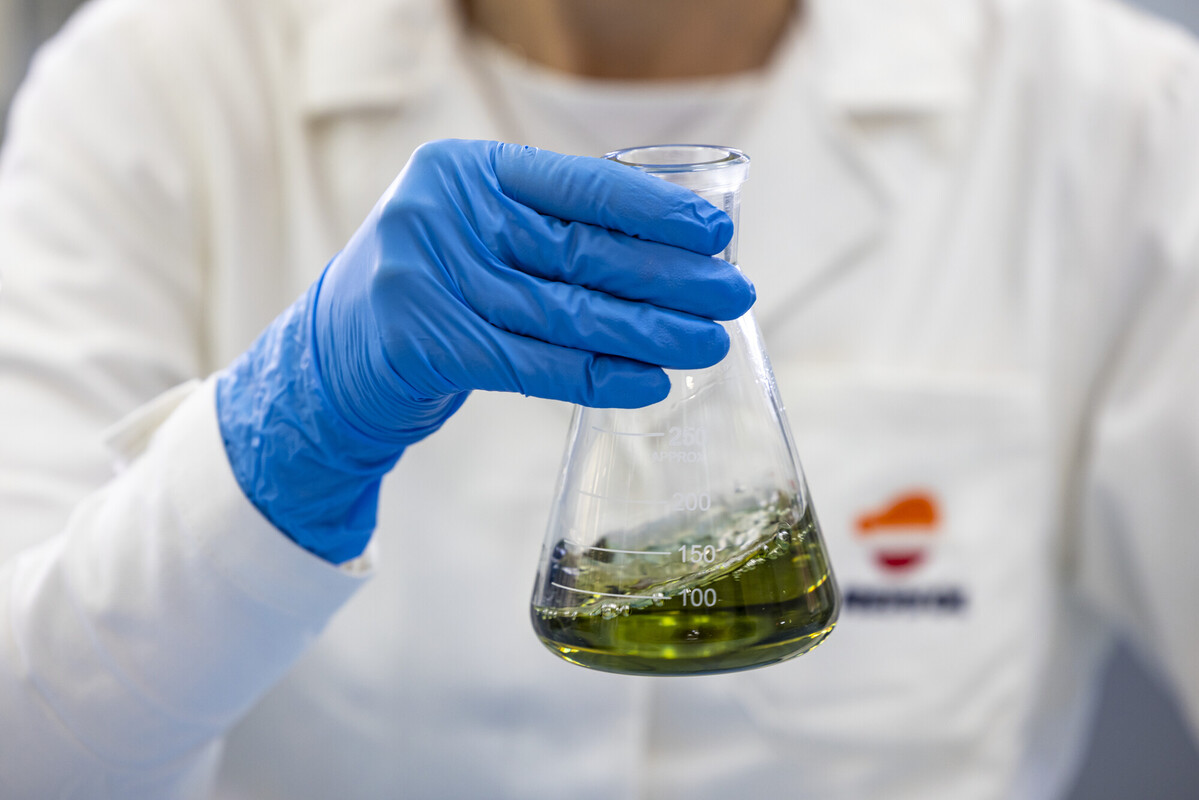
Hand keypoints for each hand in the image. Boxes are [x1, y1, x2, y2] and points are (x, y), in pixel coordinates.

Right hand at [316, 138, 752, 437]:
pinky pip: (533, 366)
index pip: (578, 186)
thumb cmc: (430, 288)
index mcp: (464, 170)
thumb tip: (670, 249)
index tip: (715, 233)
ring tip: (708, 342)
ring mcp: (426, 278)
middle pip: (581, 250)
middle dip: (668, 276)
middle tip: (734, 293)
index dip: (653, 211)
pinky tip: (649, 383)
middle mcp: (442, 214)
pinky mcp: (421, 344)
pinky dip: (598, 378)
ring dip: (649, 331)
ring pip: (565, 312)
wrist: (332, 356)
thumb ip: (549, 230)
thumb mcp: (477, 234)